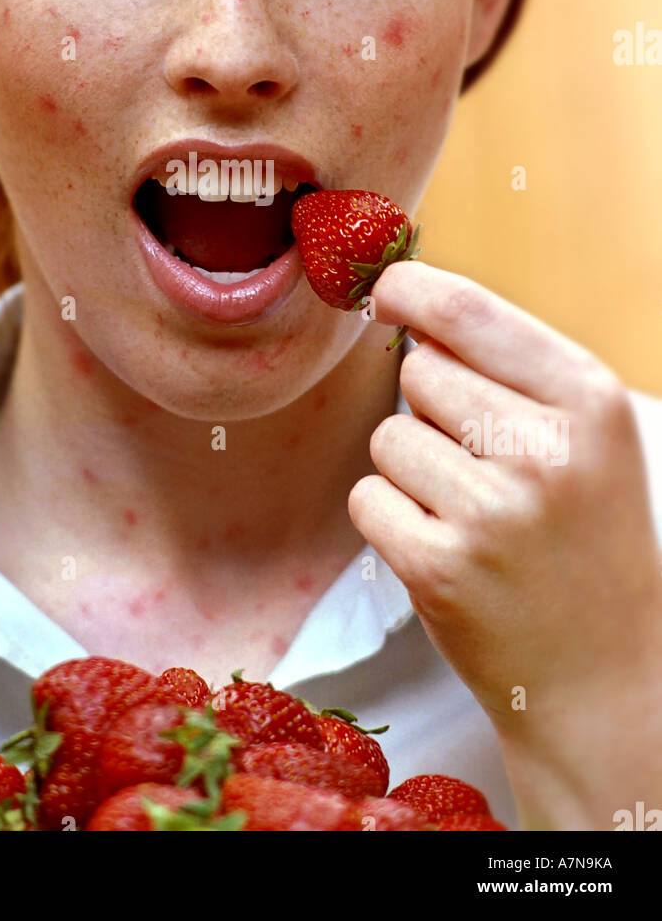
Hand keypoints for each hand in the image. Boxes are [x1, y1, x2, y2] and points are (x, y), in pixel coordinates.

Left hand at [349, 260, 661, 825]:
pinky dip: (390, 519)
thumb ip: (506, 367)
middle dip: (429, 408)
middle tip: (480, 465)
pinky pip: (367, 498)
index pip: (466, 311)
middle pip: (417, 372)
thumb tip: (406, 305)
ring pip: (387, 437)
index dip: (409, 290)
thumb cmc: (581, 540)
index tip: (386, 292)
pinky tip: (445, 549)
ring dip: (410, 469)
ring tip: (470, 513)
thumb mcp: (583, 438)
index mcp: (588, 401)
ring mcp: (492, 513)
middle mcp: (545, 451)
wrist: (602, 678)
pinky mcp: (440, 569)